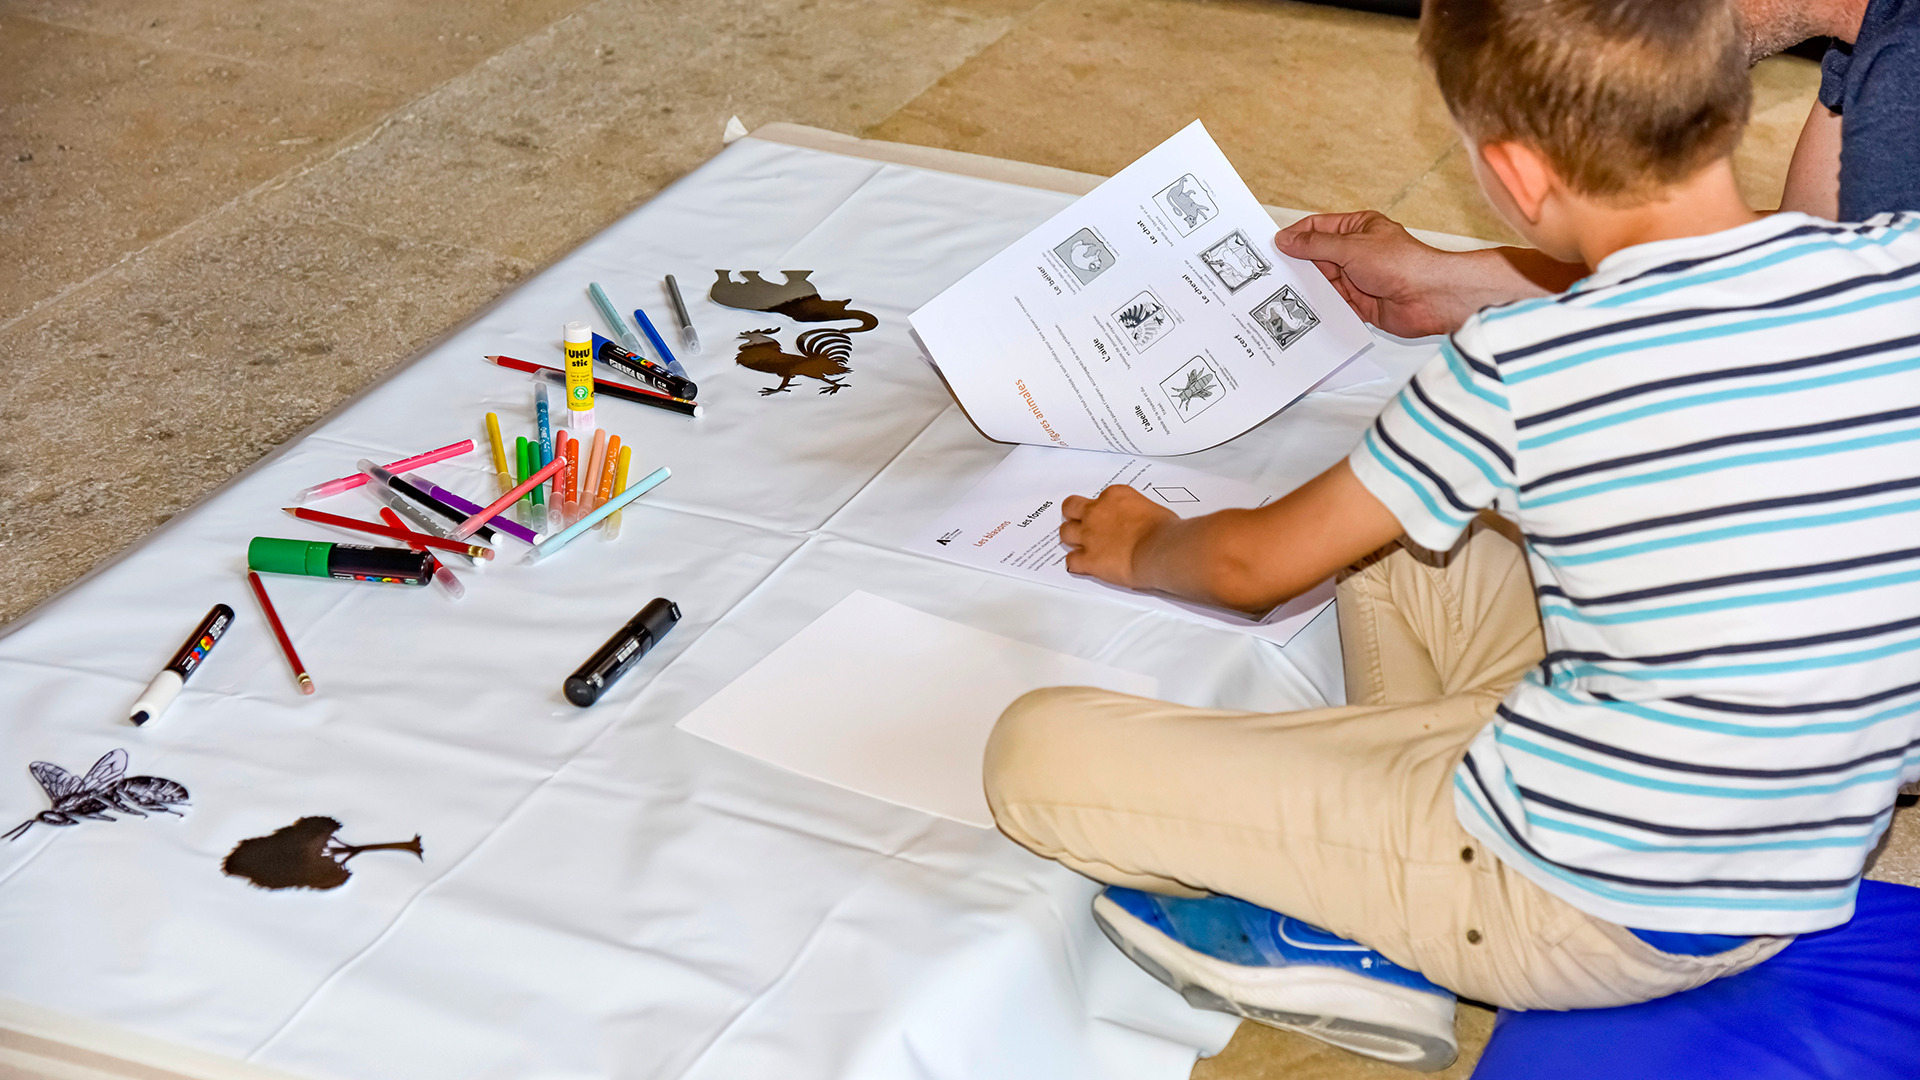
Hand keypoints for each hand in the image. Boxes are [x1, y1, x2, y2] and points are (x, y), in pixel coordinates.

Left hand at [1059, 485, 1175, 589]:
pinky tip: (1083, 566)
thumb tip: (1140, 523)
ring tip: (1080, 546)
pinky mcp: (1088, 559)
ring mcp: (1089, 536)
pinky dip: (1076, 564)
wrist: (1161, 550)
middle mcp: (1097, 512)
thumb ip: (1137, 513)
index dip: (1100, 509)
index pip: (1098, 498)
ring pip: (1065, 532)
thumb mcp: (1152, 509)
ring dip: (1072, 539)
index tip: (1107, 517)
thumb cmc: (1165, 531)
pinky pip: (1071, 561)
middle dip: (1074, 516)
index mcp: (1114, 496)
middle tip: (1081, 525)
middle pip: (1071, 508)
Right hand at [1275, 212, 1563, 336]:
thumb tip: (1285, 240)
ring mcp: (1358, 279)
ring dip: (1306, 289)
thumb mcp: (1351, 248)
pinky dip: (1319, 309)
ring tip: (1277, 296)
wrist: (1431, 297)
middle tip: (1267, 276)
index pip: (1318, 228)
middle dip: (1297, 266)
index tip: (1272, 248)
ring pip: (1323, 283)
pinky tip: (1300, 313)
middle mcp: (1356, 253)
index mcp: (1357, 229)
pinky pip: (1333, 306)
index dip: (1295, 236)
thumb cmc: (1400, 263)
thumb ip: (1315, 246)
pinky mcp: (1361, 305)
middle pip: (1317, 258)